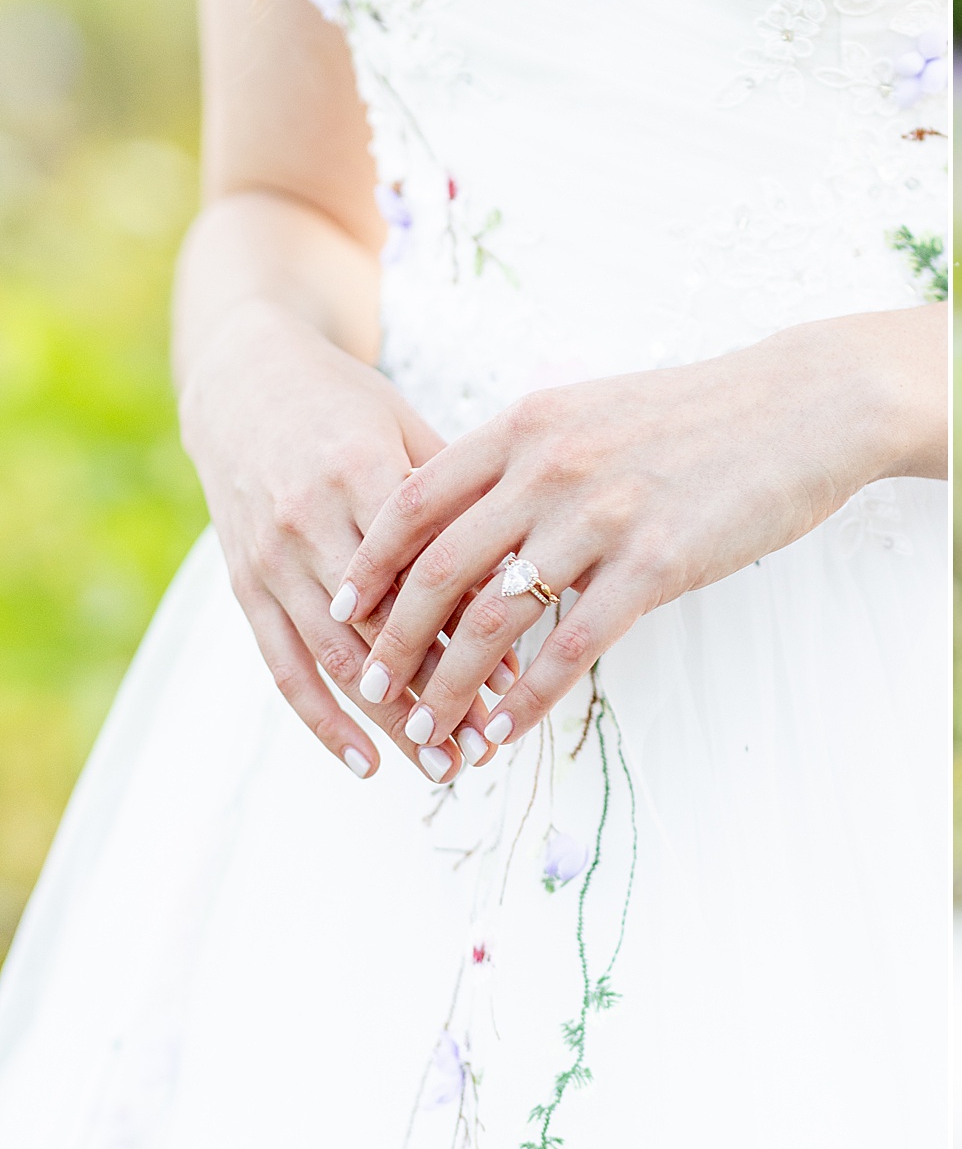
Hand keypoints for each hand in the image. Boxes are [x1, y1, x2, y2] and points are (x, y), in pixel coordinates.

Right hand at [179, 304, 515, 781]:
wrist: (247, 380)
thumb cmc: (354, 408)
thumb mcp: (413, 430)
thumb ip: (464, 500)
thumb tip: (530, 579)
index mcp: (364, 473)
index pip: (428, 573)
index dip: (475, 632)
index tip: (523, 683)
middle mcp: (310, 521)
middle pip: (384, 629)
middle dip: (437, 695)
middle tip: (487, 749)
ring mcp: (271, 558)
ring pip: (338, 658)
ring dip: (391, 721)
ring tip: (444, 768)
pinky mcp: (244, 583)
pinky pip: (282, 665)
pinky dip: (321, 720)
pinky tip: (366, 763)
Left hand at [334, 310, 938, 753]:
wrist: (805, 406)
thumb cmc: (704, 414)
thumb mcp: (597, 410)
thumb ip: (532, 454)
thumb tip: (482, 509)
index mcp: (524, 425)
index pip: (413, 502)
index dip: (369, 564)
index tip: (343, 609)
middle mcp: (548, 468)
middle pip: (438, 571)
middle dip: (392, 642)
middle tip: (371, 687)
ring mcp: (600, 517)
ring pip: (494, 622)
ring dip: (451, 687)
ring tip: (433, 728)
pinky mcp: (655, 565)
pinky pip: (571, 649)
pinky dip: (529, 701)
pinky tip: (508, 732)